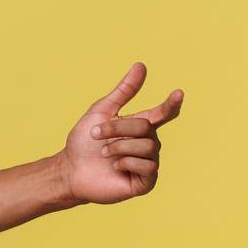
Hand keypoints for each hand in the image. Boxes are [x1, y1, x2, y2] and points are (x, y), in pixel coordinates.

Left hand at [57, 62, 184, 205]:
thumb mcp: (102, 112)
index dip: (171, 104)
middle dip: (118, 128)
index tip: (178, 93)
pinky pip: (148, 167)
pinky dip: (126, 163)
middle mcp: (148, 143)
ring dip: (119, 146)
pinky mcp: (145, 182)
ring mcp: (148, 163)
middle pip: (146, 127)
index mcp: (139, 127)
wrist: (70, 169)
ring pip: (147, 147)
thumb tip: (141, 65)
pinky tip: (114, 166)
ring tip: (104, 153)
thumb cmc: (84, 142)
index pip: (162, 114)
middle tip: (96, 134)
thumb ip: (124, 91)